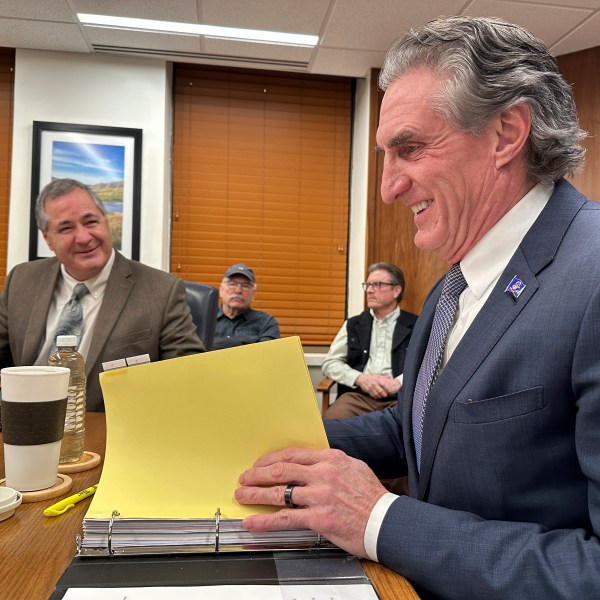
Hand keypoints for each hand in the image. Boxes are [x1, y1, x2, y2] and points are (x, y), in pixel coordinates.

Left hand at [235, 447, 387, 556]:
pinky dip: (265, 520)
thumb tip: (312, 464)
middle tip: (245, 478)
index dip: (272, 459)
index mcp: (331, 459)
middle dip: (258, 474)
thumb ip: (331, 464)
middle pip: (282, 469)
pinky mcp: (319, 518)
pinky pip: (285, 518)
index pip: (293, 454)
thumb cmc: (372, 497)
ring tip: (243, 495)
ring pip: (279, 492)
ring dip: (256, 494)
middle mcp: (323, 474)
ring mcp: (320, 496)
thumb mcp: (354, 467)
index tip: (260, 464)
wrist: (386, 521)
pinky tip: (252, 521)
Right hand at [356, 373, 399, 398]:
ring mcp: (370, 387)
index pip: (383, 385)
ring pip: (376, 394)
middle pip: (380, 391)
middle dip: (384, 394)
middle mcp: (374, 384)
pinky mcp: (367, 390)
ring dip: (380, 396)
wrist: (361, 378)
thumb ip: (383, 377)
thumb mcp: (377, 375)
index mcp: (377, 380)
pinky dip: (375, 397)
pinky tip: (377, 397)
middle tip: (386, 396)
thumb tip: (389, 377)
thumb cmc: (370, 377)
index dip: (387, 389)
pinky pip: (372, 395)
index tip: (389, 391)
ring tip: (381, 397)